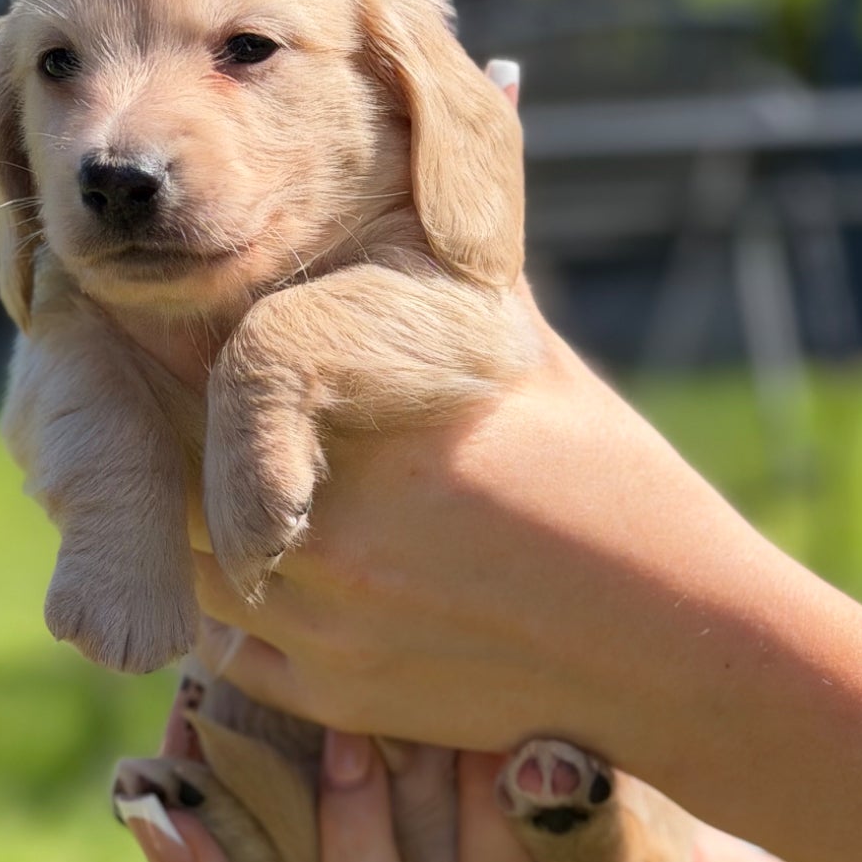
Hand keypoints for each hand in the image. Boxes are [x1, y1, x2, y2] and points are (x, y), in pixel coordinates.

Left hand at [186, 317, 780, 793]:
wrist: (679, 650)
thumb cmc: (616, 487)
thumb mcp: (529, 360)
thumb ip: (444, 279)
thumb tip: (421, 162)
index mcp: (377, 443)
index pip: (224, 386)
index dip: (191, 356)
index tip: (201, 337)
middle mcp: (332, 543)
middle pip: (184, 479)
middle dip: (182, 442)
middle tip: (184, 406)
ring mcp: (327, 631)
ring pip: (193, 566)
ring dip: (198, 524)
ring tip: (227, 477)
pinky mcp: (336, 700)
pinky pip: (229, 650)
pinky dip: (238, 606)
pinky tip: (273, 561)